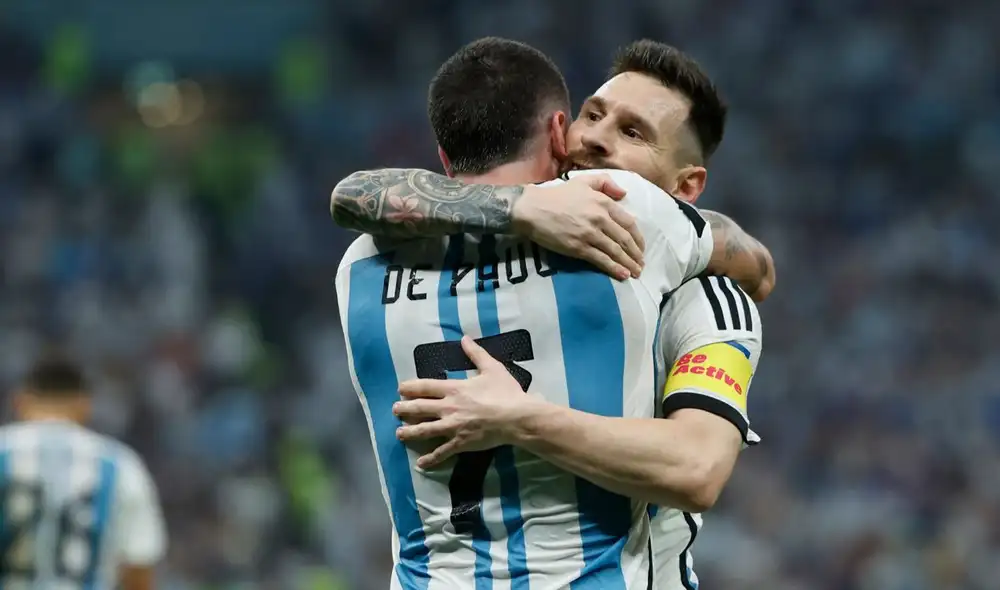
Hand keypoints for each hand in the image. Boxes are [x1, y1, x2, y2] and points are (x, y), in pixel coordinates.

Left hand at [395, 336, 541, 468]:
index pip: (426, 387)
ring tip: (399, 433)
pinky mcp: (461, 443)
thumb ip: (476, 354)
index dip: (411, 387)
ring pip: (425, 430)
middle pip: (420, 408)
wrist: (516, 417)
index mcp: (455, 389)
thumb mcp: (492, 368)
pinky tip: (420, 464)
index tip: (400, 389)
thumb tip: (465, 338)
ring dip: (410, 432)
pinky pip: (442, 452)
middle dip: (404, 409)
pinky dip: (430, 459)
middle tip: (394, 410)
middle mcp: (449, 408)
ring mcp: (453, 427)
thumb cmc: (505, 392)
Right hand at [511, 174, 644, 279]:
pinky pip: (601, 260)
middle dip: (636, 254)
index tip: (640, 247)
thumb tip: (624, 194)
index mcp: (603, 202)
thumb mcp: (582, 182)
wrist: (532, 209)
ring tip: (635, 273)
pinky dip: (614, 268)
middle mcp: (600, 218)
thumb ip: (605, 183)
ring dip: (628, 264)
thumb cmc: (556, 196)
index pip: (629, 222)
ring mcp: (590, 234)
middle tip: (641, 264)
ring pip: (616, 251)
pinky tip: (622, 275)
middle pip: (625, 239)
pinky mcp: (579, 248)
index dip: (638, 238)